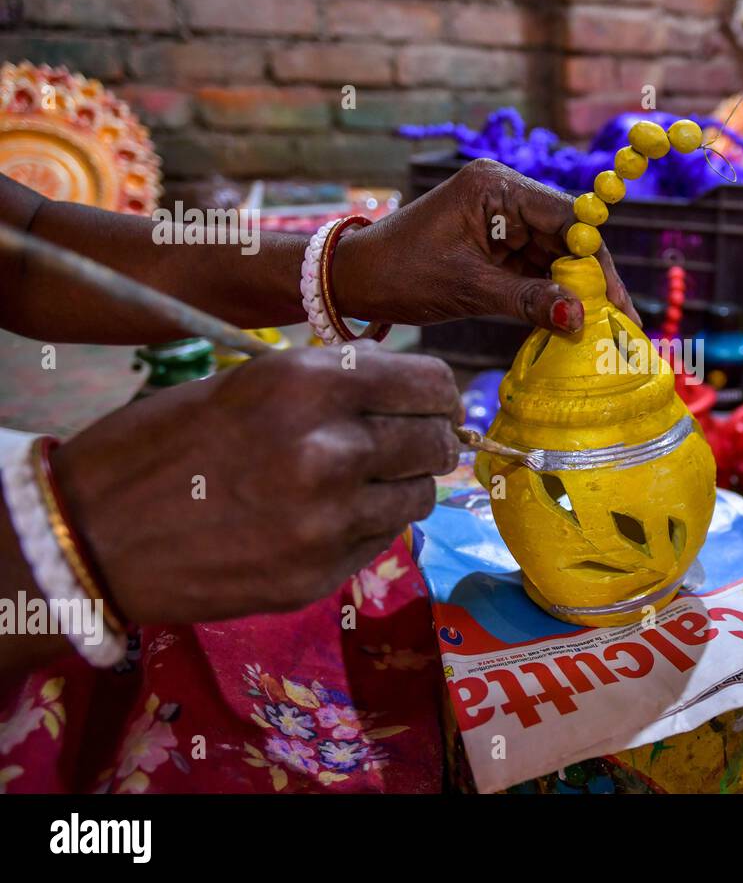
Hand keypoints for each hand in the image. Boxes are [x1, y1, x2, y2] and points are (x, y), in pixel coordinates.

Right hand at [50, 343, 460, 624]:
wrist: (93, 535)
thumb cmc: (164, 444)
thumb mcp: (250, 382)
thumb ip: (333, 383)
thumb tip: (406, 389)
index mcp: (309, 383)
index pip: (429, 384)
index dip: (435, 394)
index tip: (429, 403)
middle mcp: (331, 449)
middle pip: (436, 441)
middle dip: (428, 439)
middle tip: (406, 443)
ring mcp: (330, 519)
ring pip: (422, 495)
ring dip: (404, 485)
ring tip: (362, 481)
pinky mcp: (321, 573)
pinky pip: (385, 538)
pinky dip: (372, 524)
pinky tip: (328, 517)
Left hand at [334, 158, 639, 334]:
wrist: (353, 279)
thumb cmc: (400, 274)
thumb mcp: (468, 289)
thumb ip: (528, 301)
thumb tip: (581, 319)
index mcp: (495, 188)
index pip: (566, 218)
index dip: (595, 261)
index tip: (616, 301)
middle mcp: (503, 194)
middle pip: (566, 236)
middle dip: (590, 279)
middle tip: (619, 322)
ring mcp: (500, 218)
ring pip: (554, 254)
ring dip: (573, 290)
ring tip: (600, 328)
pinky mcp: (495, 242)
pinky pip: (534, 265)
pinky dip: (550, 292)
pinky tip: (570, 319)